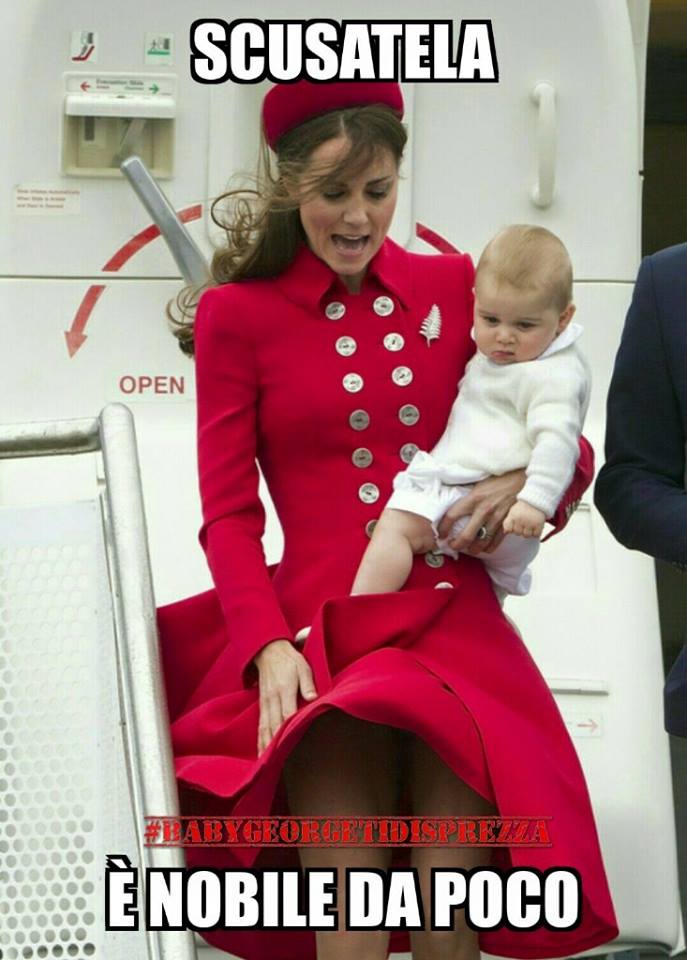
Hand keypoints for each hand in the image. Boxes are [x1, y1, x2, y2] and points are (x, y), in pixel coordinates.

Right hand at [253, 639, 316, 755]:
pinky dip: (260, 739)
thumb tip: (314, 698)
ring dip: (265, 745)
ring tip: (266, 763)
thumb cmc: (290, 660)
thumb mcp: (303, 667)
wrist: (269, 651)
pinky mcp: (262, 705)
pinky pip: (260, 725)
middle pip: (274, 724)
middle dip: (275, 743)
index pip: (286, 713)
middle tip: (277, 762)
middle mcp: (273, 698)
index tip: (290, 744)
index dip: (288, 729)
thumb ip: (308, 683)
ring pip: (265, 727)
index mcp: (284, 689)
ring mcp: (266, 702)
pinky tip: (261, 752)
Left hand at [436, 469, 526, 554]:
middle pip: (466, 535)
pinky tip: (485, 548)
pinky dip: (490, 547)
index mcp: (474, 498)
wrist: (524, 479)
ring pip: (482, 542)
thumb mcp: (480, 483)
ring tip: (469, 550)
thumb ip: (468, 493)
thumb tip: (453, 499)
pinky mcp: (508, 523)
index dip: (443, 527)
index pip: (452, 515)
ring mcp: (497, 519)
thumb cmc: (502, 478)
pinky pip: (496, 541)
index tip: (440, 533)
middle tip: (453, 546)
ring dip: (474, 549)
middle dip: (457, 544)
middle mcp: (484, 510)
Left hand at [503, 501, 545, 537]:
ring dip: (528, 532)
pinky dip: (536, 533)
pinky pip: (536, 535)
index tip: (514, 525)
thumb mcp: (513, 512)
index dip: (511, 529)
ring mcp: (530, 522)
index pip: (508, 529)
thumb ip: (507, 522)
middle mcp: (521, 520)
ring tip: (530, 525)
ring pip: (526, 535)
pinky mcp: (539, 524)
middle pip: (518, 533)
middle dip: (520, 530)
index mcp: (513, 516)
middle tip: (524, 523)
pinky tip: (535, 527)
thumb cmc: (522, 508)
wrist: (536, 500)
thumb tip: (505, 532)